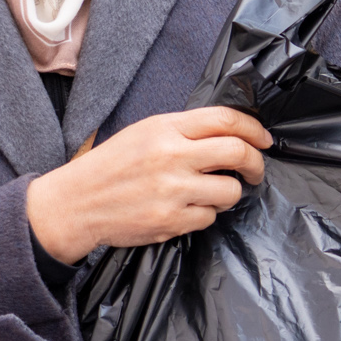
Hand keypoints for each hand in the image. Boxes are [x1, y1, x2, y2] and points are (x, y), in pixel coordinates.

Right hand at [25, 106, 273, 264]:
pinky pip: (210, 218)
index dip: (254, 128)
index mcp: (166, 128)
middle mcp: (172, 156)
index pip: (226, 120)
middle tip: (256, 170)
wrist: (76, 203)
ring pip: (230, 190)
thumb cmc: (111, 166)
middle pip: (237, 152)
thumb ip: (185, 130)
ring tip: (213, 193)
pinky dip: (205, 214)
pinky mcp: (171, 221)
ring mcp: (173, 191)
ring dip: (230, 193)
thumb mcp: (144, 132)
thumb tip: (231, 133)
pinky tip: (186, 209)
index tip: (263, 140)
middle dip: (256, 163)